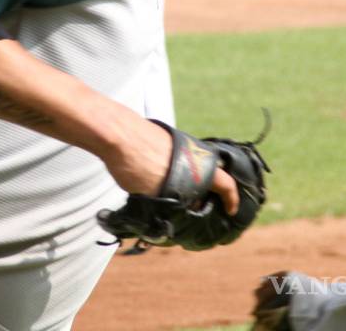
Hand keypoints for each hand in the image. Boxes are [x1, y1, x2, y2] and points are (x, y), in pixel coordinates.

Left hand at [100, 116, 240, 215]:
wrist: (114, 132)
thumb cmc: (136, 164)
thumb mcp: (155, 194)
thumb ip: (169, 203)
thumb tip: (172, 212)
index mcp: (200, 166)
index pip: (225, 184)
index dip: (231, 199)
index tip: (230, 211)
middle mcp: (193, 151)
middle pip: (209, 174)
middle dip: (206, 191)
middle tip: (199, 205)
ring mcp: (176, 142)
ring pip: (189, 166)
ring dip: (186, 181)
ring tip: (173, 196)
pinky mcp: (160, 136)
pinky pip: (173, 157)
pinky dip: (172, 170)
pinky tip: (156, 180)